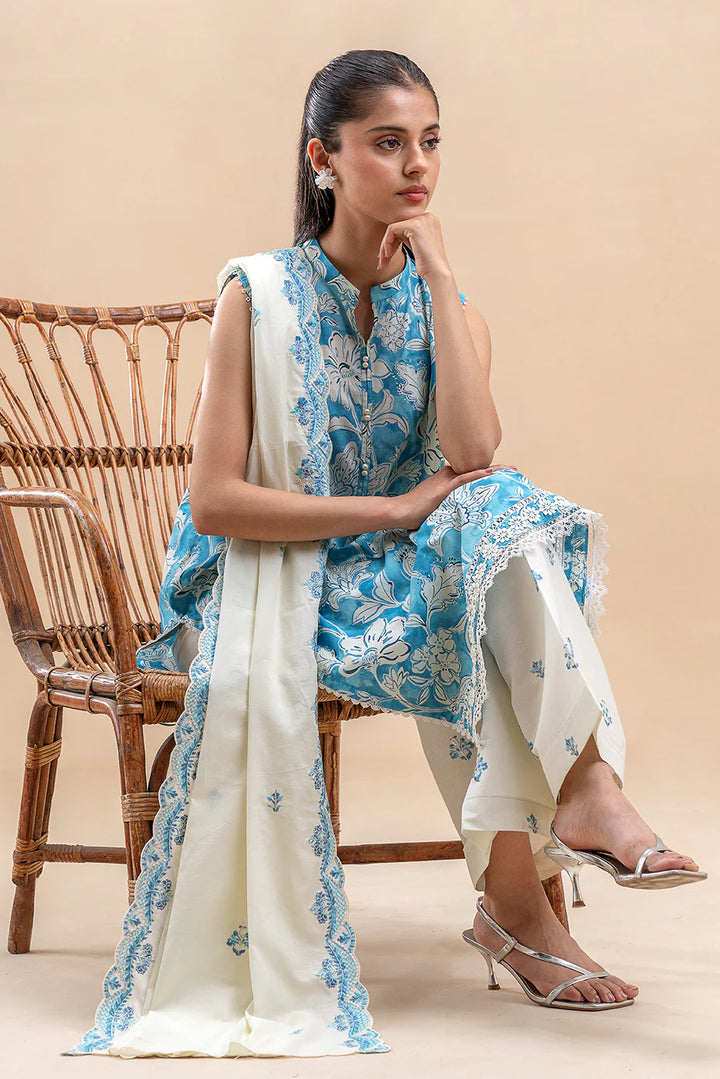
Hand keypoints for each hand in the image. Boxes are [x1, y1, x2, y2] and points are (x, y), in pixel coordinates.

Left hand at [378, 212, 451, 284]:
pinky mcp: (414, 226)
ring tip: (384, 261)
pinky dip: (386, 243)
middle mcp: (427, 217)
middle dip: (388, 244)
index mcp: (429, 221)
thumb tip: (391, 238)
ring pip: (393, 229)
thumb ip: (408, 237)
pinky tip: (388, 255)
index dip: (394, 242)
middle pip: (399, 227)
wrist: (436, 273)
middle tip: (383, 261)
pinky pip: (392, 230)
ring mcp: (421, 220)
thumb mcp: (417, 246)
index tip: (388, 256)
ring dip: (385, 245)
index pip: (405, 227)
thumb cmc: (428, 265)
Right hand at [391, 463, 517, 531]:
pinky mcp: (444, 488)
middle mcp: (448, 476)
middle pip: (477, 470)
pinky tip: (490, 473)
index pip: (472, 474)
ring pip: (474, 472)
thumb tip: (459, 515)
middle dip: (496, 470)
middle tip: (514, 470)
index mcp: (447, 479)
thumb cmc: (414, 513)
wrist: (400, 511)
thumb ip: (448, 506)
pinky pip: (464, 479)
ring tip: (511, 470)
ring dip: (494, 471)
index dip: (488, 474)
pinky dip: (478, 475)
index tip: (504, 475)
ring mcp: (446, 481)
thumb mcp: (435, 507)